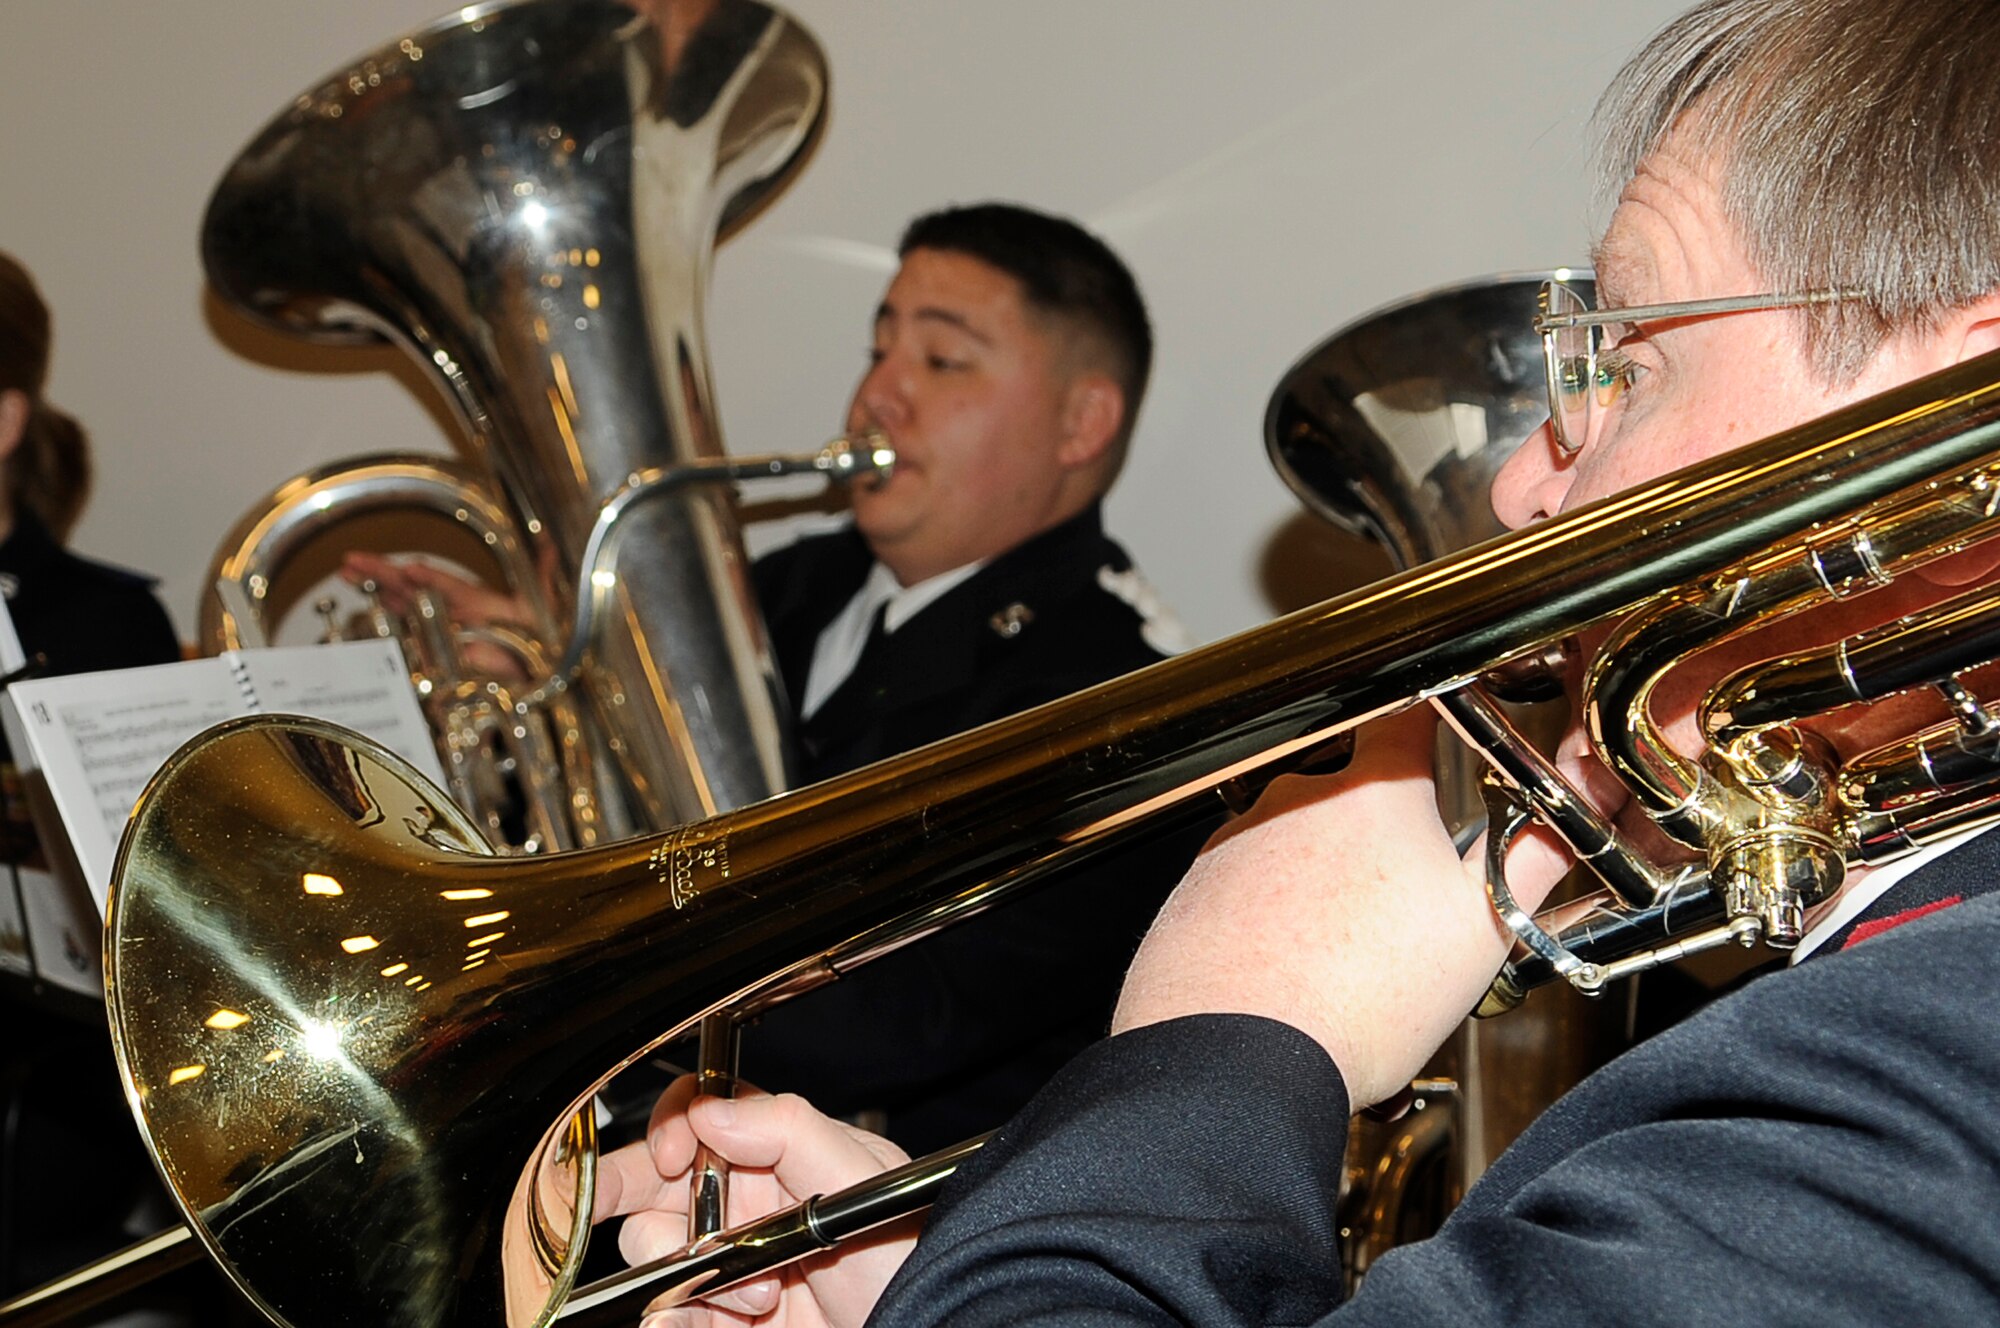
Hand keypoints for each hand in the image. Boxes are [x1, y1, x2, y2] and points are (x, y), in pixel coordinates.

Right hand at [340, 551, 536, 679]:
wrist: (543, 675)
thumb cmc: (543, 640)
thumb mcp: (547, 606)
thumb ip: (543, 576)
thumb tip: (551, 544)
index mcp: (479, 601)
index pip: (448, 586)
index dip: (430, 578)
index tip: (411, 568)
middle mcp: (457, 612)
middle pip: (414, 590)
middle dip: (384, 573)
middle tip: (350, 559)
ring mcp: (445, 630)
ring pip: (405, 606)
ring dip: (377, 591)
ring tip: (348, 574)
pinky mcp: (440, 653)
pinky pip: (412, 639)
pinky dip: (390, 624)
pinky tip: (369, 609)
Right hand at [595, 1075, 914, 1327]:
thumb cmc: (910, 1261)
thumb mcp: (863, 1183)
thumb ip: (790, 1130)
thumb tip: (713, 1110)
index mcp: (778, 1156)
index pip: (702, 1116)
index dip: (673, 1126)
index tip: (671, 1154)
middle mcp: (745, 1207)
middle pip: (655, 1182)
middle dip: (624, 1188)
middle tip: (602, 1196)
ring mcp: (728, 1266)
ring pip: (653, 1252)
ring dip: (686, 1275)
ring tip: (756, 1296)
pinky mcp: (719, 1318)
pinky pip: (664, 1314)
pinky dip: (673, 1321)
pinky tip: (715, 1323)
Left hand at [1113, 704, 1574, 1108]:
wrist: (1236, 1058)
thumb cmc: (1357, 999)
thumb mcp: (1481, 929)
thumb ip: (1534, 860)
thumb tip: (1566, 824)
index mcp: (1374, 792)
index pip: (1412, 715)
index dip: (1436, 716)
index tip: (1446, 723)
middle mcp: (1295, 799)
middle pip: (1355, 795)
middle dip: (1384, 841)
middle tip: (1408, 909)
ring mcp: (1236, 841)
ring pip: (1300, 847)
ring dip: (1327, 886)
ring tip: (1351, 961)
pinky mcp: (1196, 888)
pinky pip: (1248, 889)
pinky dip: (1274, 919)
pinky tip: (1297, 972)